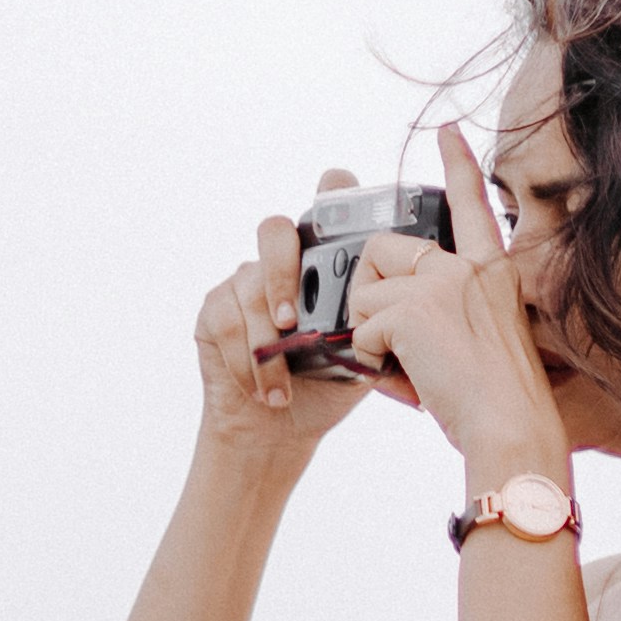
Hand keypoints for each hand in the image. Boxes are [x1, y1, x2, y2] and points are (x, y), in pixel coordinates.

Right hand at [194, 169, 385, 463]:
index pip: (327, 205)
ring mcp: (244, 283)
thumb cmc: (327, 386)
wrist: (279, 429)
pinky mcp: (215, 311)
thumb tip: (405, 313)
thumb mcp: (365, 356)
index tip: (340, 198)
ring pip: (249, 286)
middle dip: (283, 272)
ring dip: (267, 343)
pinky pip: (228, 323)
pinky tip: (267, 389)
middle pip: (275, 231)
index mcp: (325, 263)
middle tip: (292, 320)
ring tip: (284, 382)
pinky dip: (248, 362)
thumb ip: (378, 324)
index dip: (333, 192)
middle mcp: (283, 263)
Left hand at [337, 123, 570, 488]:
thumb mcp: (487, 340)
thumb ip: (450, 313)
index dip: (457, 166)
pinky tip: (404, 381)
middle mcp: (469, 267)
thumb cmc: (502, 403)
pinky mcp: (413, 310)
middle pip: (382, 251)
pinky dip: (369, 363)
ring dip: (370, 337)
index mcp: (493, 271)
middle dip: (369, 295)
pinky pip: (360, 330)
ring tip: (407, 368)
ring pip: (363, 295)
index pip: (472, 206)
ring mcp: (441, 283)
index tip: (447, 131)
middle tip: (392, 340)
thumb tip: (388, 324)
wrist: (512, 428)